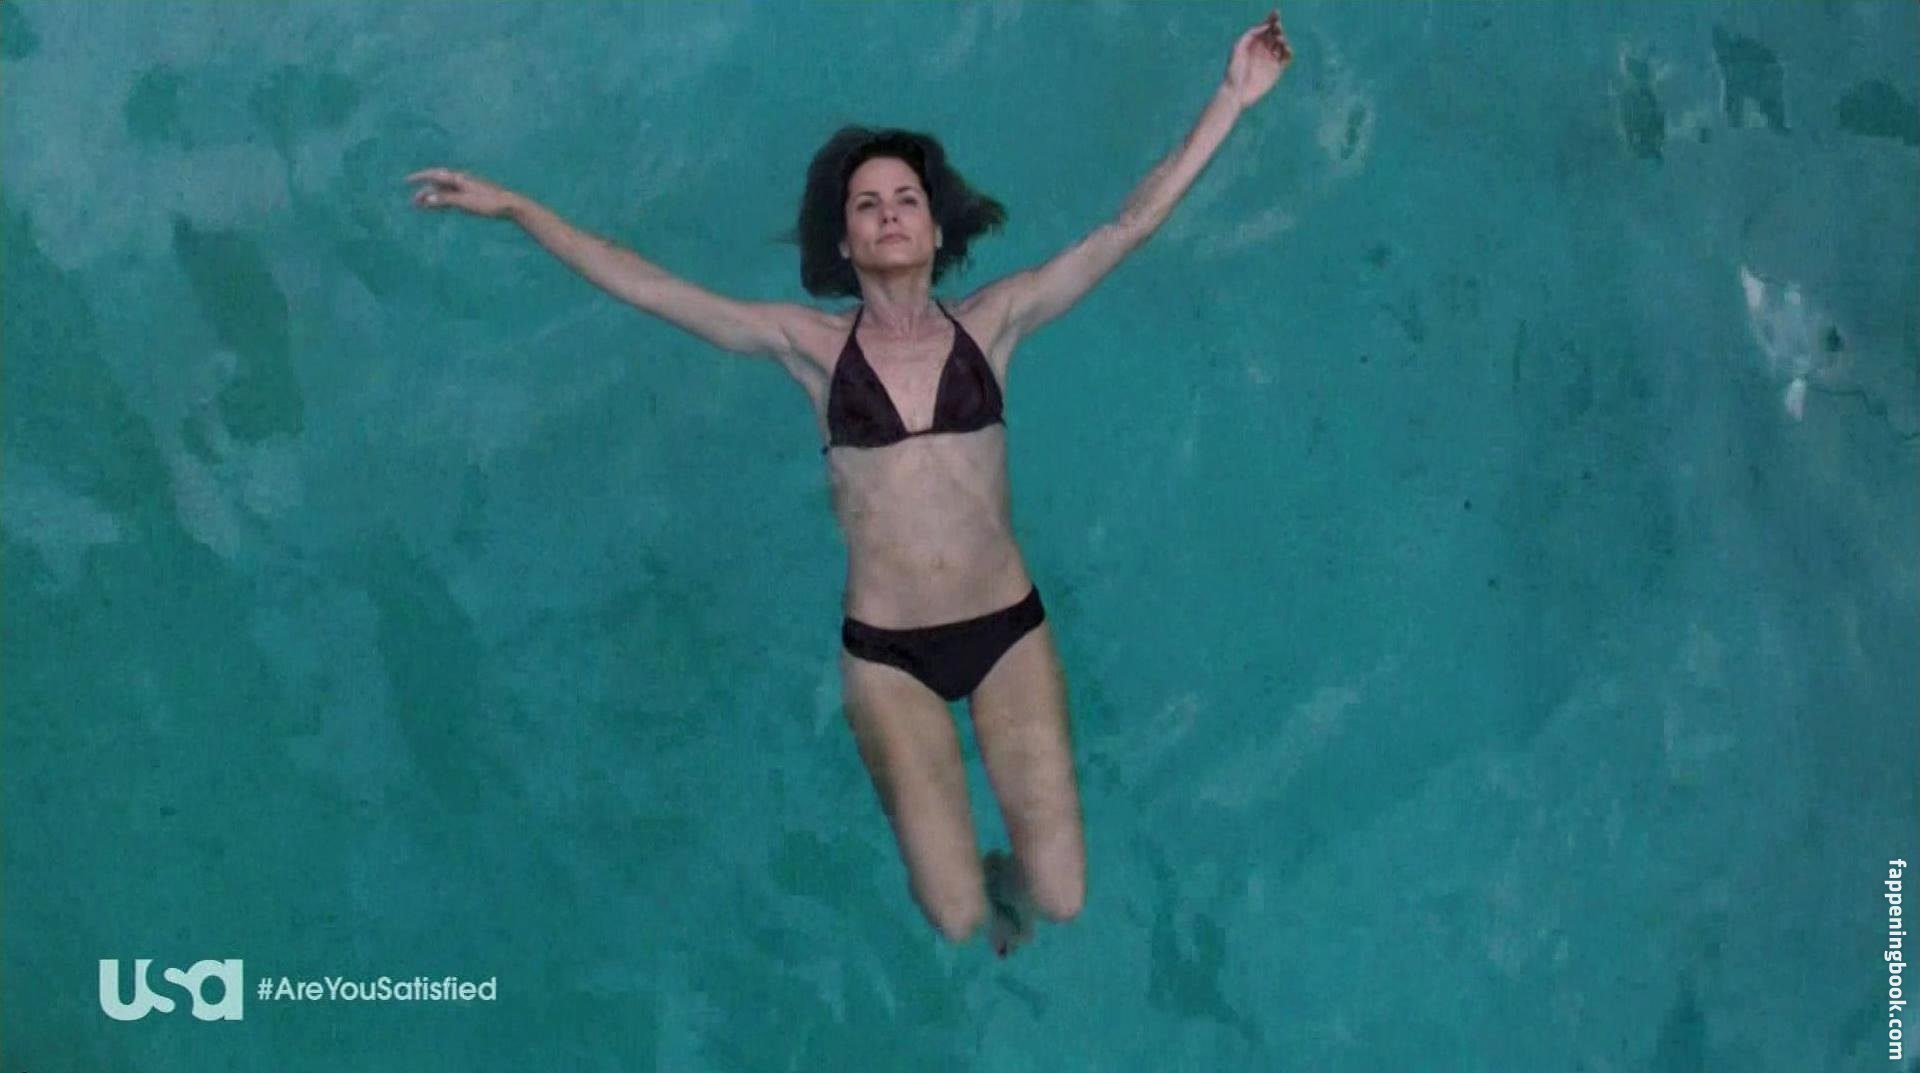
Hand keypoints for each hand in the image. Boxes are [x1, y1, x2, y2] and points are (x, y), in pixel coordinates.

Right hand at [405, 168, 524, 219]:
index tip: (406, 181)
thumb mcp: (465, 202)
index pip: (434, 175)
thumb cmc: (488, 203)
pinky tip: (439, 206)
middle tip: (413, 203)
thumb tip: (428, 197)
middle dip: (424, 191)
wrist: (510, 205)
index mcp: (459, 179)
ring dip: (432, 197)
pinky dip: (442, 200)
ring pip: (444, 191)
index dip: (419, 177)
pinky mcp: (472, 196)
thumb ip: (446, 199)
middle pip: (438, 184)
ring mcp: (467, 188)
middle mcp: (461, 180)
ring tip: (422, 206)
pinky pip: (452, 196)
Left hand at [1222, 9, 1292, 108]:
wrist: (1236, 91)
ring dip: (1283, 39)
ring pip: (1281, 45)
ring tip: (1279, 40)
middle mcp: (1262, 50)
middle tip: (1277, 27)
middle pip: (1274, 35)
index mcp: (1253, 44)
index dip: (1271, 20)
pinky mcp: (1276, 71)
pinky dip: (1288, 52)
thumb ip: (1250, 34)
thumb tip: (1265, 26)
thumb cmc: (1233, 70)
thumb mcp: (1238, 47)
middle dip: (1277, 28)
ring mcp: (1270, 60)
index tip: (1276, 13)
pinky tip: (1285, 49)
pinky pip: (1286, 59)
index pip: (1265, 29)